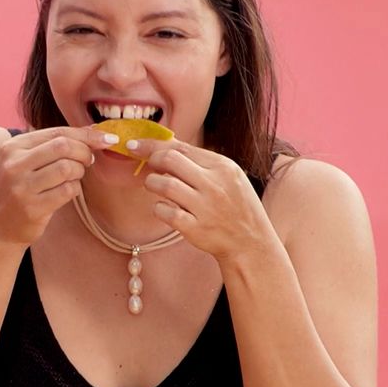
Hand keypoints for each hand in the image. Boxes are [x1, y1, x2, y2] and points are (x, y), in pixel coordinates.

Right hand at [0, 127, 118, 246]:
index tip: (106, 138)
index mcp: (12, 147)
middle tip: (89, 161)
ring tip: (74, 177)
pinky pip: (67, 191)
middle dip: (84, 152)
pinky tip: (68, 190)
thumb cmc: (20, 188)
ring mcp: (21, 187)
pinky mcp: (32, 208)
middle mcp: (13, 165)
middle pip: (63, 147)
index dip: (85, 135)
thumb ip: (54, 144)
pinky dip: (74, 188)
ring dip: (79, 172)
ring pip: (67, 168)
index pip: (56, 132)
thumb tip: (94, 130)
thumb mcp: (26, 161)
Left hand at [134, 139, 277, 260]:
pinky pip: (165, 212)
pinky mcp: (195, 228)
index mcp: (223, 167)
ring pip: (165, 185)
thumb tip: (165, 143)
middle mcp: (215, 184)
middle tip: (149, 166)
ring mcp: (205, 207)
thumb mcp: (229, 177)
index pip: (182, 147)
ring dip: (152, 183)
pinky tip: (163, 208)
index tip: (136, 145)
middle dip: (152, 160)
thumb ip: (200, 161)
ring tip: (154, 186)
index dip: (153, 144)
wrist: (251, 243)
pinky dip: (158, 208)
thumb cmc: (235, 206)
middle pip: (170, 159)